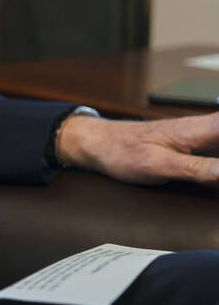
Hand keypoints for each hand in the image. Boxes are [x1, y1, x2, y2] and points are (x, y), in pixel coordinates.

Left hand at [56, 111, 218, 185]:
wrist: (97, 143)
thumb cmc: (122, 151)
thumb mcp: (159, 165)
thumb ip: (198, 169)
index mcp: (199, 128)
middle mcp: (205, 129)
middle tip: (210, 175)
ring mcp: (202, 137)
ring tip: (192, 172)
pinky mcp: (196, 147)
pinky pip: (218, 151)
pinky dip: (216, 167)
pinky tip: (213, 176)